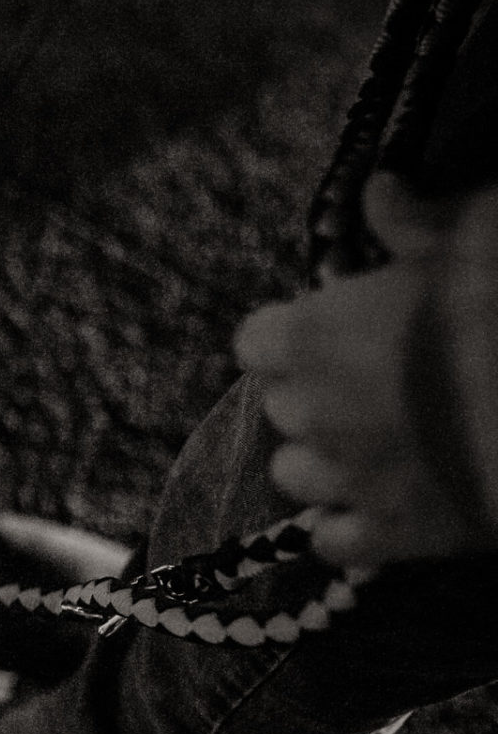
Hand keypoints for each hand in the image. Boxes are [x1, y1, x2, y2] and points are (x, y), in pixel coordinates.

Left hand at [234, 174, 493, 565]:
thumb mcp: (477, 238)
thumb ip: (419, 222)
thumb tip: (380, 192)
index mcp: (313, 335)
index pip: (257, 342)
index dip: (295, 338)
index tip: (336, 332)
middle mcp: (310, 412)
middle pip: (280, 407)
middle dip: (317, 397)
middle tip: (379, 385)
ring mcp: (344, 479)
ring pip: (294, 475)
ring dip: (326, 463)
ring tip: (381, 446)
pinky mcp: (389, 537)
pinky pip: (334, 542)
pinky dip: (352, 529)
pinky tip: (388, 507)